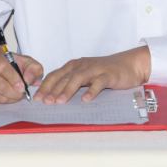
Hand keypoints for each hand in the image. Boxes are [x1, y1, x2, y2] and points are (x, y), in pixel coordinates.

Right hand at [0, 44, 43, 105]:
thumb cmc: (5, 63)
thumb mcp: (21, 60)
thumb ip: (32, 67)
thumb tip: (28, 80)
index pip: (1, 67)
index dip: (13, 79)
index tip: (22, 87)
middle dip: (14, 93)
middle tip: (21, 94)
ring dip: (9, 99)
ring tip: (14, 95)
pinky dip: (0, 102)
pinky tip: (4, 95)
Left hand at [36, 46, 150, 103]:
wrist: (130, 64)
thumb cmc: (105, 72)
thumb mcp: (85, 75)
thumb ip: (70, 82)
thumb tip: (52, 94)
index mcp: (74, 66)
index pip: (55, 75)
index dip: (45, 86)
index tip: (36, 98)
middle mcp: (82, 66)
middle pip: (64, 77)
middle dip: (53, 90)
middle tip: (44, 102)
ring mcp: (95, 69)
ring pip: (78, 78)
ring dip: (68, 90)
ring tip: (60, 101)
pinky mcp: (108, 74)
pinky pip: (98, 82)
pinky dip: (92, 91)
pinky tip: (86, 100)